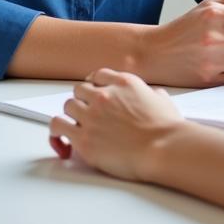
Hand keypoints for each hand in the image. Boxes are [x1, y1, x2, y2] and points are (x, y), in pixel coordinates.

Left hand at [49, 68, 182, 180]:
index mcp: (124, 82)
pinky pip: (57, 127)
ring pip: (67, 106)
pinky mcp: (83, 138)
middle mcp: (104, 95)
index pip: (97, 75)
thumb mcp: (162, 100)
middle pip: (79, 90)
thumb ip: (151, 94)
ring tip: (76, 126)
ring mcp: (92, 116)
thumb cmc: (166, 128)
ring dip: (71, 115)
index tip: (92, 93)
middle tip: (87, 113)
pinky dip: (57, 134)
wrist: (162, 148)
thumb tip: (152, 96)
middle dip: (82, 100)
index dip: (94, 85)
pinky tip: (62, 142)